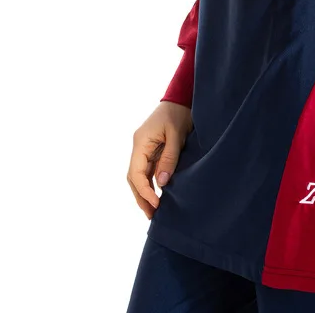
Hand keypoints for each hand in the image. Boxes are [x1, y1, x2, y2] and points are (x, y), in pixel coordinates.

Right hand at [127, 100, 194, 217]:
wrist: (181, 98)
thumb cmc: (178, 114)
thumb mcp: (176, 135)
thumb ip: (169, 159)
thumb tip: (161, 183)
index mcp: (140, 142)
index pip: (136, 172)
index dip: (144, 191)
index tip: (156, 204)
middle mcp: (138, 147)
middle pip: (133, 177)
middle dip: (141, 197)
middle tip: (151, 215)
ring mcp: (144, 149)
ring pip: (139, 175)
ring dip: (144, 193)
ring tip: (153, 211)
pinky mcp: (152, 150)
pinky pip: (147, 170)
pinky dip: (150, 184)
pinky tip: (157, 195)